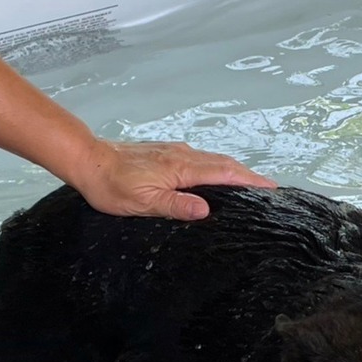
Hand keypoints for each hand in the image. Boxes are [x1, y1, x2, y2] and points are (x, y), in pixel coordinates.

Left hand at [71, 138, 274, 219]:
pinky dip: (216, 167)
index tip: (272, 188)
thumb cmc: (112, 185)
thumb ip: (175, 206)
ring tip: (248, 185)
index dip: (250, 180)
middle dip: (248, 175)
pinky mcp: (166, 152)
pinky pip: (200, 158)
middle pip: (224, 163)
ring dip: (233, 170)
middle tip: (268, 189)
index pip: (224, 173)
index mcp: (181, 168)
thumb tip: (206, 210)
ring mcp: (175, 151)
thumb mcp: (142, 203)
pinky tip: (214, 177)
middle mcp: (183, 155)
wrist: (89, 160)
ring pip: (212, 159)